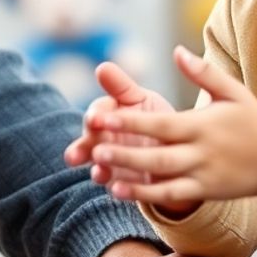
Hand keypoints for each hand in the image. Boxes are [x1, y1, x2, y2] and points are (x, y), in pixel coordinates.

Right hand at [64, 61, 173, 184]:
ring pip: (101, 167)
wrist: (181, 151)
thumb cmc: (156, 118)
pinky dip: (119, 188)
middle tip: (76, 154)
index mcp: (108, 116)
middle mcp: (105, 141)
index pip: (97, 114)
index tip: (94, 118)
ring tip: (99, 172)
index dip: (95, 116)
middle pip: (90, 143)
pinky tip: (118, 189)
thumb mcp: (141, 100)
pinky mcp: (127, 186)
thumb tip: (101, 67)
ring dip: (98, 170)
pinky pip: (120, 188)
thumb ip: (121, 86)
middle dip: (83, 147)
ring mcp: (114, 165)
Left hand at [89, 46, 256, 205]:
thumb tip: (177, 51)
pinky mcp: (206, 192)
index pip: (160, 123)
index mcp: (202, 124)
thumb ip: (203, 73)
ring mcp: (203, 174)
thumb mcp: (233, 91)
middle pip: (157, 153)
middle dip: (125, 150)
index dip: (130, 121)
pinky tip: (119, 192)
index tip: (102, 117)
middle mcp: (201, 151)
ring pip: (162, 177)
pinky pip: (172, 196)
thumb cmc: (252, 121)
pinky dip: (146, 196)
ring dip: (130, 175)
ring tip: (100, 170)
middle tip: (94, 146)